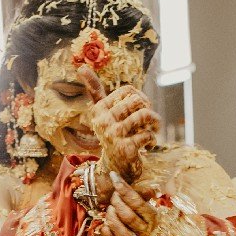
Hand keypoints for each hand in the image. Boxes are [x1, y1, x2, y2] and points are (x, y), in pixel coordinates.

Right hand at [78, 65, 158, 181]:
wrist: (114, 168)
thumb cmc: (112, 134)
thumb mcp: (103, 112)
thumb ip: (95, 90)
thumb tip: (82, 67)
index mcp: (99, 109)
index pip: (128, 90)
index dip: (140, 97)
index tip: (141, 108)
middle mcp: (103, 121)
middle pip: (137, 101)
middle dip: (148, 109)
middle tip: (150, 120)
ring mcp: (114, 135)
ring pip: (144, 115)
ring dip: (154, 123)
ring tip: (154, 129)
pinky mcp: (126, 149)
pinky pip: (148, 134)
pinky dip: (153, 139)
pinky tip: (148, 145)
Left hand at [95, 173, 160, 235]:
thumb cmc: (145, 217)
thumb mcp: (148, 204)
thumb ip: (145, 194)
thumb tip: (143, 185)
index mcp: (153, 218)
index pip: (137, 202)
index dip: (124, 189)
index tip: (114, 177)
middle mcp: (145, 231)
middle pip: (126, 215)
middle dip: (116, 202)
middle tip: (114, 196)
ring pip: (117, 226)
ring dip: (110, 214)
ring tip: (111, 209)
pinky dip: (105, 228)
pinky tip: (107, 223)